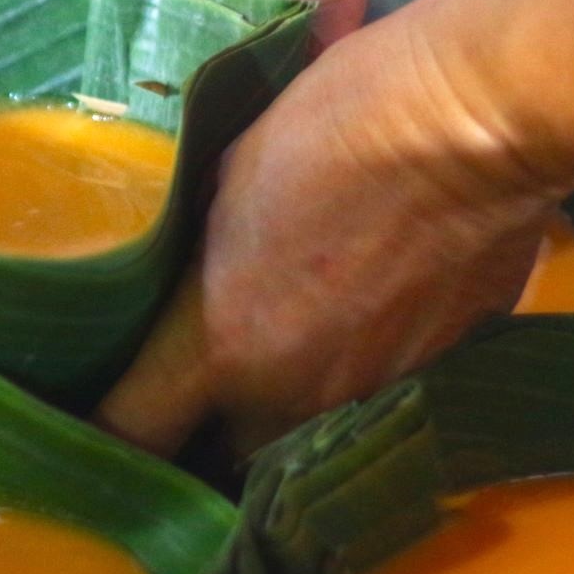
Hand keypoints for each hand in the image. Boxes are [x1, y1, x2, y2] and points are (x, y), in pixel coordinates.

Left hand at [97, 0, 567, 453]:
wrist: (476, 120)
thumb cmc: (333, 126)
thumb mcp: (224, 178)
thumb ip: (200, 255)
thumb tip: (195, 273)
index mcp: (219, 346)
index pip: (133, 431)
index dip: (108, 437)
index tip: (98, 421)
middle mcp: (290, 394)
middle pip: (225, 452)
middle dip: (208, 430)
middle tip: (198, 387)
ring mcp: (372, 394)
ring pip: (305, 435)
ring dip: (286, 408)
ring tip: (284, 353)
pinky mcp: (443, 375)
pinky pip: (380, 399)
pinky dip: (362, 378)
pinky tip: (364, 324)